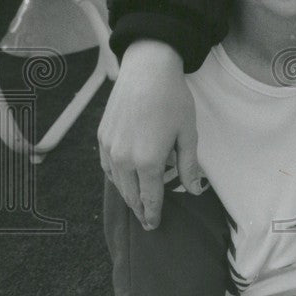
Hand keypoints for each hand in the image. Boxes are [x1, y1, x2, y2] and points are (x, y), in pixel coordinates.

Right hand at [98, 40, 202, 229]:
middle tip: (147, 221)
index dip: (153, 214)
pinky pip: (107, 166)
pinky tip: (124, 179)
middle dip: (139, 210)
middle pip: (131, 195)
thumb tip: (194, 191)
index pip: (150, 199)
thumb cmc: (172, 100)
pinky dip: (116, 178)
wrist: (146, 70)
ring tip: (137, 203)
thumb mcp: (188, 134)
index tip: (155, 225)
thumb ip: (189, 166)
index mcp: (148, 162)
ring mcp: (109, 148)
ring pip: (117, 183)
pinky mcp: (101, 137)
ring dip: (127, 195)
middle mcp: (123, 159)